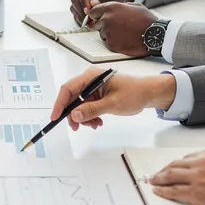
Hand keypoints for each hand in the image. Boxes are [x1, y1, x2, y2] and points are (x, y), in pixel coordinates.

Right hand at [50, 67, 177, 129]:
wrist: (148, 94)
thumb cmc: (134, 93)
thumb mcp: (112, 104)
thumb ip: (91, 110)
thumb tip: (74, 115)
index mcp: (92, 76)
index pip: (68, 89)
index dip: (59, 104)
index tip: (55, 117)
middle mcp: (90, 80)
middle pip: (72, 98)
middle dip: (74, 114)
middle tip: (78, 127)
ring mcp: (94, 88)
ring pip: (79, 105)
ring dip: (84, 117)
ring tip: (95, 124)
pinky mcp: (98, 95)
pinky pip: (87, 107)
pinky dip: (90, 116)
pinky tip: (98, 122)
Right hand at [69, 0, 133, 24]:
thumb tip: (93, 3)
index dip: (83, 0)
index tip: (88, 11)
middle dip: (82, 10)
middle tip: (91, 19)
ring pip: (73, 5)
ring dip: (81, 16)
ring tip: (91, 23)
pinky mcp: (76, 3)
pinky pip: (75, 12)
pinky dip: (81, 19)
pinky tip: (89, 22)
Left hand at [87, 2, 157, 56]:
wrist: (154, 35)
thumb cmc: (146, 20)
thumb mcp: (134, 6)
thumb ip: (119, 6)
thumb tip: (111, 7)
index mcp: (110, 8)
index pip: (93, 12)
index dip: (97, 15)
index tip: (100, 18)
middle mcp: (106, 19)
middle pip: (97, 23)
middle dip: (104, 25)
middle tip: (117, 27)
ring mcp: (108, 32)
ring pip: (102, 33)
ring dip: (109, 34)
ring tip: (124, 33)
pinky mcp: (111, 43)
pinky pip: (107, 42)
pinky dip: (114, 42)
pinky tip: (125, 39)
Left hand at [148, 150, 204, 204]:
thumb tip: (204, 170)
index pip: (185, 158)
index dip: (176, 164)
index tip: (171, 167)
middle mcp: (199, 164)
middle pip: (174, 165)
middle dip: (163, 170)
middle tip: (157, 174)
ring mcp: (195, 178)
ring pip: (170, 176)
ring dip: (159, 179)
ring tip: (153, 182)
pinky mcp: (194, 192)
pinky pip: (174, 191)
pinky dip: (163, 191)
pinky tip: (159, 191)